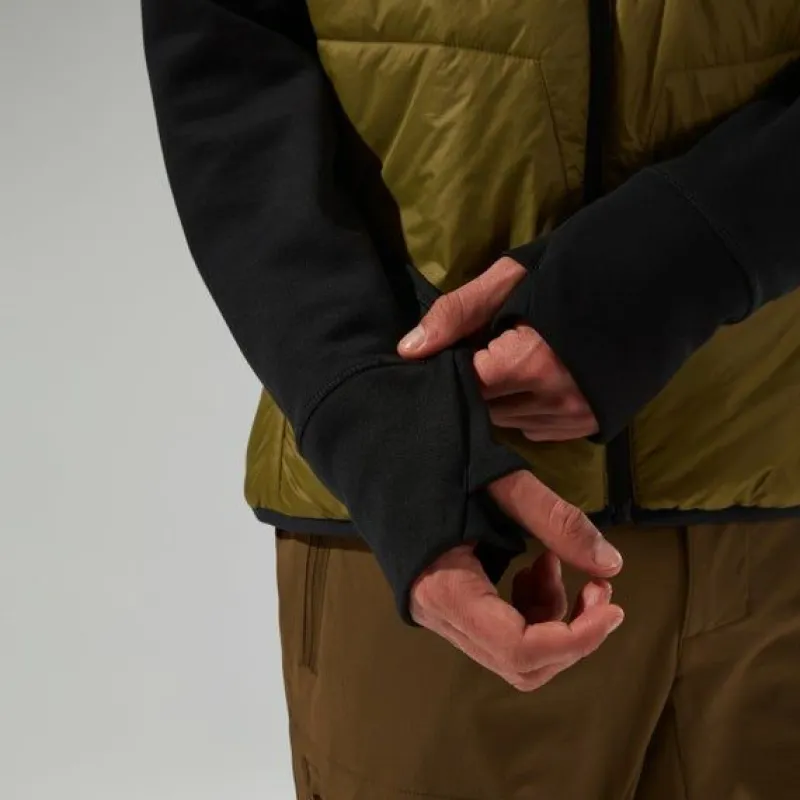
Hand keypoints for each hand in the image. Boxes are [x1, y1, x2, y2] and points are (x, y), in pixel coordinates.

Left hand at [398, 257, 598, 440]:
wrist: (648, 279)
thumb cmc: (571, 272)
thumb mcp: (508, 280)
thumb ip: (456, 314)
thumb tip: (407, 351)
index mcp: (529, 363)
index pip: (467, 386)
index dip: (458, 366)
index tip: (463, 345)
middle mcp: (553, 400)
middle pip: (485, 409)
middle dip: (479, 383)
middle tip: (490, 348)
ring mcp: (575, 416)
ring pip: (509, 422)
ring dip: (502, 398)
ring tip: (514, 360)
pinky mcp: (589, 424)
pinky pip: (537, 429)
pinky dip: (526, 409)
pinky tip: (535, 378)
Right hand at [410, 470, 623, 690]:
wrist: (390, 462)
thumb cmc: (439, 465)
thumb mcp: (502, 484)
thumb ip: (556, 521)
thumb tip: (612, 565)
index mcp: (445, 589)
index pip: (518, 648)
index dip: (574, 639)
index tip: (612, 607)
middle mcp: (441, 617)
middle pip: (521, 664)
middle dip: (572, 633)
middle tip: (597, 586)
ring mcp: (444, 618)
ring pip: (516, 655)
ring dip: (553, 619)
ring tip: (554, 563)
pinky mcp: (452, 610)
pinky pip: (502, 634)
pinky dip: (533, 610)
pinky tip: (535, 568)